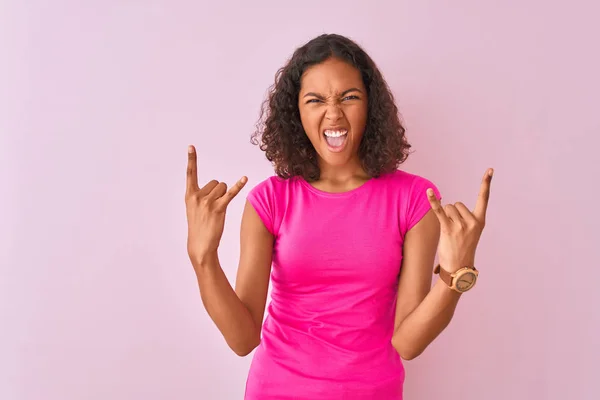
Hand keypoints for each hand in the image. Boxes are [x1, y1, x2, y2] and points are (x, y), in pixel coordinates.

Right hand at [185, 145, 247, 265]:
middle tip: (212, 208)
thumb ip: (201, 195)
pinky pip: (230, 193)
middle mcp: (197, 196)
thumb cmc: (199, 226)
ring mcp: (208, 202)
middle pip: (216, 182)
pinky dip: (238, 185)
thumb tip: (218, 185)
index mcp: (189, 195)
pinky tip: (245, 178)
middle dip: (218, 192)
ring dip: (224, 196)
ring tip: (217, 211)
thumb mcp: (194, 209)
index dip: (191, 159)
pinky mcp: (219, 208)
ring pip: (223, 187)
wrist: (200, 245)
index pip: (190, 173)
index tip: (191, 146)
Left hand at [427, 168, 492, 271]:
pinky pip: (439, 211)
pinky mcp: (448, 229)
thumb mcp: (470, 232)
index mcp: (480, 221)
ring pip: (447, 208)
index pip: (484, 198)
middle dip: (452, 214)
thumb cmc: (462, 249)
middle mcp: (472, 221)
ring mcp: (460, 225)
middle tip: (454, 231)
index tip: (490, 170)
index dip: (486, 183)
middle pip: (456, 204)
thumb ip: (465, 218)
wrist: (458, 269)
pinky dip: (433, 201)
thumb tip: (449, 206)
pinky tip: (428, 192)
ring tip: (449, 233)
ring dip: (444, 217)